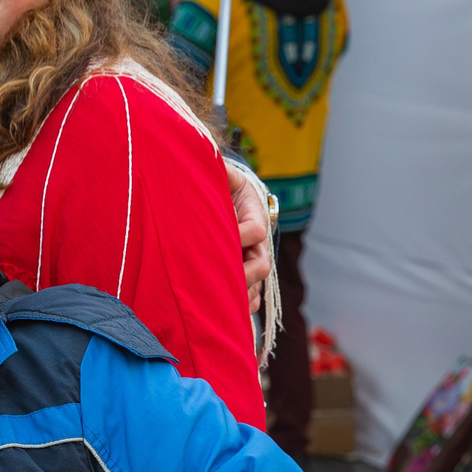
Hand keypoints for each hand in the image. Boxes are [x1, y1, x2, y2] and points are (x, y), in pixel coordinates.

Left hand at [229, 173, 271, 311]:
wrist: (223, 201)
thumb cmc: (220, 187)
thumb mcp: (222, 174)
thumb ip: (220, 170)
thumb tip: (210, 159)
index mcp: (254, 215)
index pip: (255, 230)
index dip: (241, 236)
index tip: (225, 239)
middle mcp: (258, 242)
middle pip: (262, 263)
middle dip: (244, 273)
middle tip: (224, 280)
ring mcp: (254, 260)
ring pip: (257, 283)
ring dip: (244, 293)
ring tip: (225, 303)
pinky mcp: (246, 276)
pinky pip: (253, 298)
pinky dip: (244, 306)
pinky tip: (230, 312)